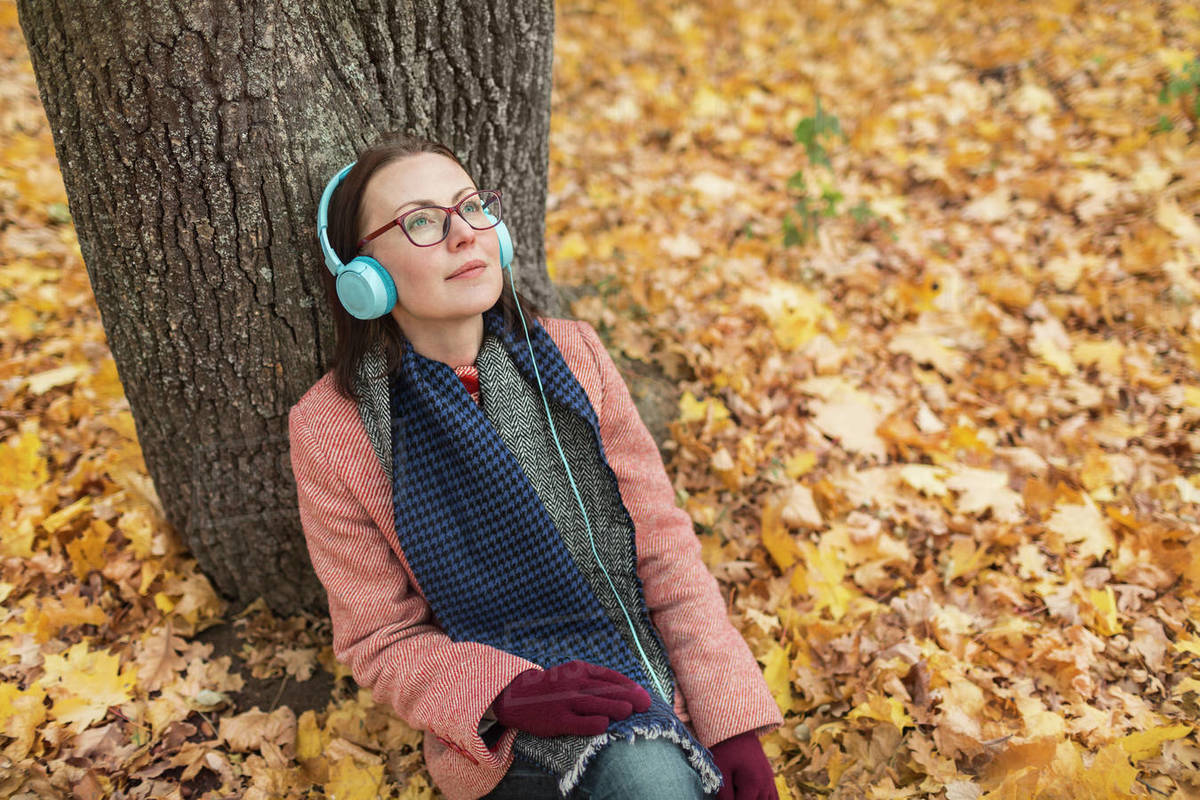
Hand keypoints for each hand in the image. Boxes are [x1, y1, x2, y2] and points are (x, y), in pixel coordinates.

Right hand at [492, 659, 650, 737]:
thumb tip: (627, 690)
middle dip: (628, 696)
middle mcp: (573, 683)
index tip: (643, 695)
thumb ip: (595, 680)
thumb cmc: (553, 687)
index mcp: (579, 669)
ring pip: (594, 704)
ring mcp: (564, 701)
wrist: (517, 696)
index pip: (610, 676)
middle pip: (605, 689)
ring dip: (614, 707)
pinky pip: (577, 722)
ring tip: (629, 711)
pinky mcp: (557, 720)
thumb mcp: (572, 674)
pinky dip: (591, 723)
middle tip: (645, 704)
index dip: (629, 686)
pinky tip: (604, 725)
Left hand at [710, 730, 776, 799]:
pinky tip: (754, 797)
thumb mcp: (720, 772)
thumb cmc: (725, 748)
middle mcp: (766, 784)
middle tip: (732, 792)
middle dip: (743, 799)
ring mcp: (769, 780)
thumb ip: (724, 795)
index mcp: (753, 784)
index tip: (724, 798)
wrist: (736, 727)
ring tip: (741, 793)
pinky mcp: (769, 777)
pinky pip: (773, 797)